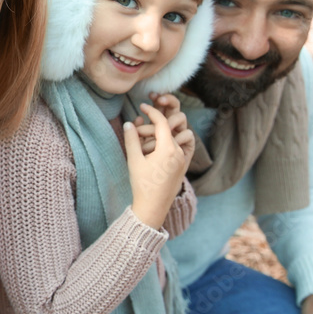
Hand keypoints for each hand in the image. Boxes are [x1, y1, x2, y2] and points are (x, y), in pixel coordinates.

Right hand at [123, 101, 194, 228]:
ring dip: (166, 133)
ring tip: (150, 140)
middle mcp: (179, 152)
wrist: (153, 207)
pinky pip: (182, 147)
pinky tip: (159, 148)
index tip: (143, 106)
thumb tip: (129, 123)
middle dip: (155, 125)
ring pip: (178, 136)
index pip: (162, 122)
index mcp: (168, 149)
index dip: (152, 111)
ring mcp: (183, 159)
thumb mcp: (134, 160)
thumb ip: (132, 139)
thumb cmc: (142, 185)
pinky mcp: (183, 166)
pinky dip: (171, 142)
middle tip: (141, 129)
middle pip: (170, 128)